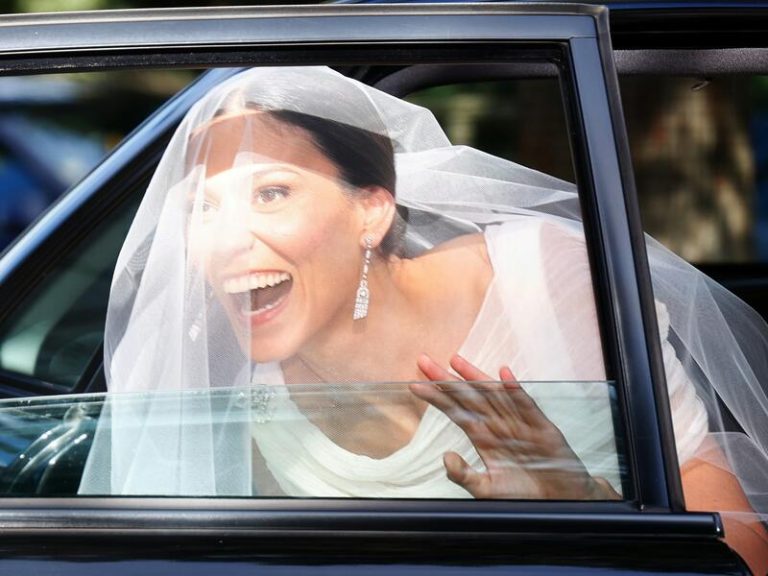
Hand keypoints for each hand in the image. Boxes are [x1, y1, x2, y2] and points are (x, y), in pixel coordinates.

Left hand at [411, 353, 618, 499]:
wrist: (560, 502)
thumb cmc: (524, 494)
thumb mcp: (487, 490)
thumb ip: (465, 475)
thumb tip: (445, 457)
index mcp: (484, 438)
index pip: (455, 412)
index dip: (437, 397)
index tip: (415, 385)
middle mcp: (498, 426)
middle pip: (467, 397)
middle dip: (446, 379)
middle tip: (424, 361)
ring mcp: (519, 424)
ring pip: (493, 395)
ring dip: (475, 377)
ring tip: (455, 360)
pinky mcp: (541, 428)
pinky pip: (526, 406)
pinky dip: (516, 391)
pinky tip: (505, 375)